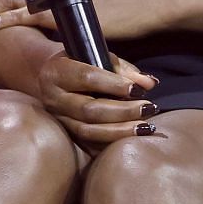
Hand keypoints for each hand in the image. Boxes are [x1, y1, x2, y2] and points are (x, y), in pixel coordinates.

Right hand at [35, 51, 158, 146]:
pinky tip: (131, 139)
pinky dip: (112, 143)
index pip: (87, 78)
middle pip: (89, 109)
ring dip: (121, 131)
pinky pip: (90, 145)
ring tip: (145, 127)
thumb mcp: (98, 58)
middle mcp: (53, 98)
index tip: (138, 90)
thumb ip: (123, 70)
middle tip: (148, 108)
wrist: (54, 79)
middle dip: (123, 111)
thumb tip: (149, 83)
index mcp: (57, 72)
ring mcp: (58, 119)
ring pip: (89, 131)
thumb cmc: (82, 64)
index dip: (115, 85)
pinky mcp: (66, 135)